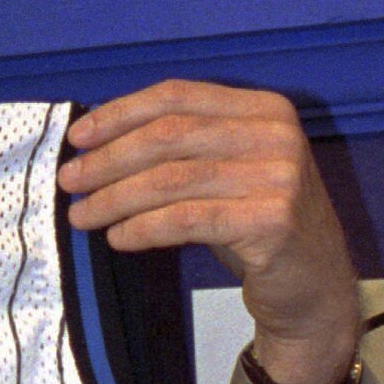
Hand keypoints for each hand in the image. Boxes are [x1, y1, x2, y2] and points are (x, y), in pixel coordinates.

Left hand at [58, 79, 360, 383]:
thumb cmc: (256, 224)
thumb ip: (180, 148)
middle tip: (70, 181)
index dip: (120, 113)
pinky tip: (117, 238)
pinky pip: (185, 219)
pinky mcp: (272, 220)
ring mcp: (279, 176)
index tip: (77, 137)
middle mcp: (276, 134)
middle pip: (169, 136)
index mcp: (263, 108)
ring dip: (115, 198)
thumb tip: (96, 144)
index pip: (178, 96)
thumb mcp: (225, 172)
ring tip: (82, 216)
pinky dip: (142, 228)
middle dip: (108, 159)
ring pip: (171, 179)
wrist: (314, 288)